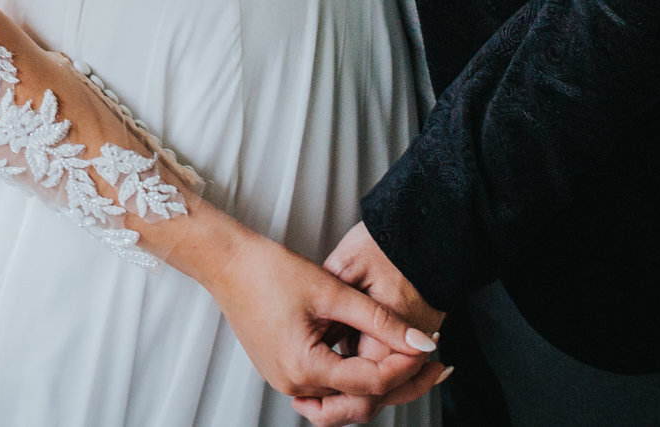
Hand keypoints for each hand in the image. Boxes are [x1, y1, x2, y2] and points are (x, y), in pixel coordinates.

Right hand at [169, 209, 438, 403]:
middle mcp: (292, 383)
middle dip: (397, 378)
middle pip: (359, 395)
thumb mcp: (333, 292)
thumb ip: (380, 320)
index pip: (371, 381)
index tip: (429, 349)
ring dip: (375, 377)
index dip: (405, 366)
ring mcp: (284, 380)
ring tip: (404, 355)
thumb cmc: (271, 270)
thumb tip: (421, 342)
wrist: (228, 263)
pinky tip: (370, 352)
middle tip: (431, 363)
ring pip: (344, 393)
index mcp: (304, 366)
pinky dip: (351, 372)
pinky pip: (325, 383)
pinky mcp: (281, 370)